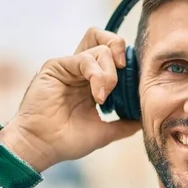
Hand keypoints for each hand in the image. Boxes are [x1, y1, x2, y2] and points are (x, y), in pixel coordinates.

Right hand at [0, 28, 140, 172]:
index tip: (135, 81)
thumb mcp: (105, 132)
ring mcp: (69, 67)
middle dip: (120, 48)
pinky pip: (84, 58)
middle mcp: (81, 70)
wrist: (43, 148)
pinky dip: (97, 75)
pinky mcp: (56, 66)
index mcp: (92, 81)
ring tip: (104, 97)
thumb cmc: (68, 141)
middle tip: (125, 69)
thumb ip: (124, 124)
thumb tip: (143, 120)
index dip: (128, 62)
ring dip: (110, 72)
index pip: (113, 56)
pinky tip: (97, 95)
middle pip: (104, 38)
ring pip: (99, 48)